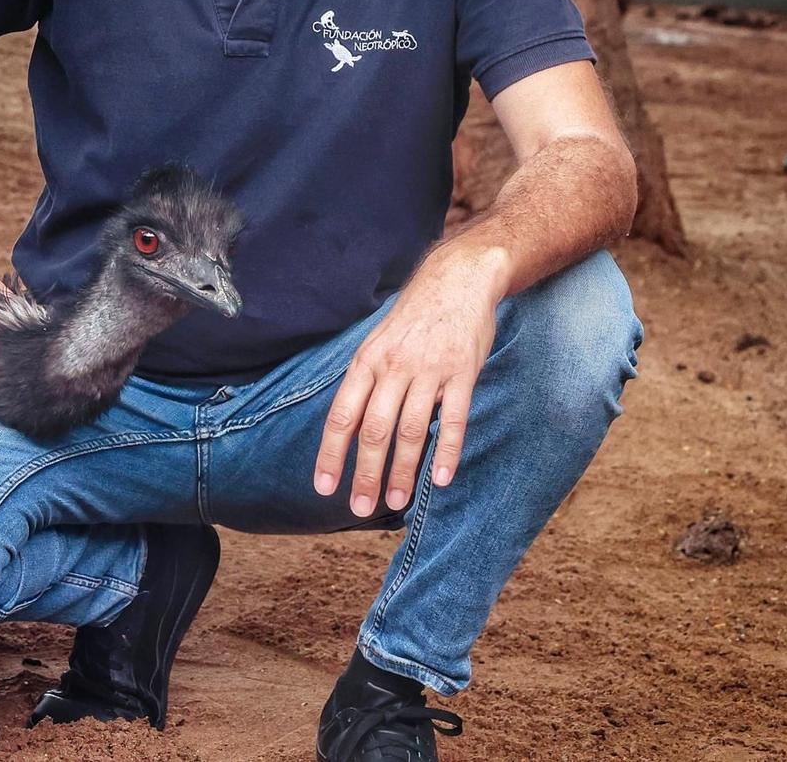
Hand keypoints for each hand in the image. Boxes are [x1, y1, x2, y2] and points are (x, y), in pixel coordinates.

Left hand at [313, 247, 504, 515]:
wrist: (456, 279)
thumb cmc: (412, 318)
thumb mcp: (376, 342)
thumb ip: (365, 383)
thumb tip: (347, 428)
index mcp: (366, 362)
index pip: (342, 416)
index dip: (331, 454)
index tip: (323, 487)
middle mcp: (393, 368)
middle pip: (374, 430)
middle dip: (366, 473)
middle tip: (360, 508)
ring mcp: (429, 370)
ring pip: (411, 430)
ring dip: (403, 470)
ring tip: (397, 502)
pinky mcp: (462, 373)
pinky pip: (455, 419)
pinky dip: (448, 451)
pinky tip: (442, 479)